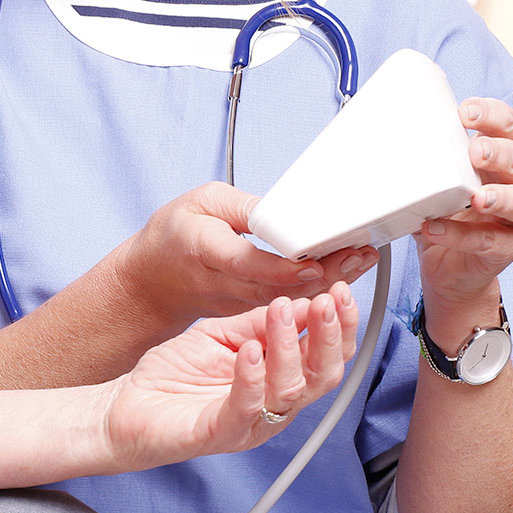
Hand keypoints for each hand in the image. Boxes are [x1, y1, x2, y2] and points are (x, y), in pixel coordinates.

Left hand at [101, 286, 358, 471]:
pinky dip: (252, 377)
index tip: (340, 291)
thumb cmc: (173, 377)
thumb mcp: (221, 336)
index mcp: (278, 382)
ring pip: (289, 390)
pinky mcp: (219, 433)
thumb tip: (299, 300)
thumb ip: (258, 323)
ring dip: (290, 346)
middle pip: (322, 376)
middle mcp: (273, 406)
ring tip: (281, 311)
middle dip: (329, 336)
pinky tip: (250, 350)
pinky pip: (245, 408)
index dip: (340, 326)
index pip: (325, 357)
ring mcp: (249, 423)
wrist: (123, 409)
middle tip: (326, 300)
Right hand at [122, 182, 376, 327]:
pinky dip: (316, 290)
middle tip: (357, 254)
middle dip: (322, 274)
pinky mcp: (248, 310)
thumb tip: (283, 212)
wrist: (152, 281)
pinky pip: (285, 304)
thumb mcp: (200, 202)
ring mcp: (235, 303)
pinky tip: (343, 274)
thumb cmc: (174, 236)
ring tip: (360, 260)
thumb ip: (242, 207)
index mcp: (204, 251)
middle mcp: (221, 284)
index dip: (284, 268)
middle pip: (276, 287)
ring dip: (327, 283)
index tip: (315, 262)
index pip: (247, 265)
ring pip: (286, 300)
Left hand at [418, 98, 512, 307]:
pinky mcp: (508, 248)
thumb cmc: (446, 212)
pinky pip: (491, 241)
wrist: (447, 265)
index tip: (466, 112)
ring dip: (501, 197)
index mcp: (502, 157)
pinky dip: (463, 236)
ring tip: (476, 197)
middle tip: (474, 151)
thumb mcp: (433, 179)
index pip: (509, 127)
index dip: (493, 115)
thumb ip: (423, 158)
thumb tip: (382, 132)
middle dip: (499, 152)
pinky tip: (437, 229)